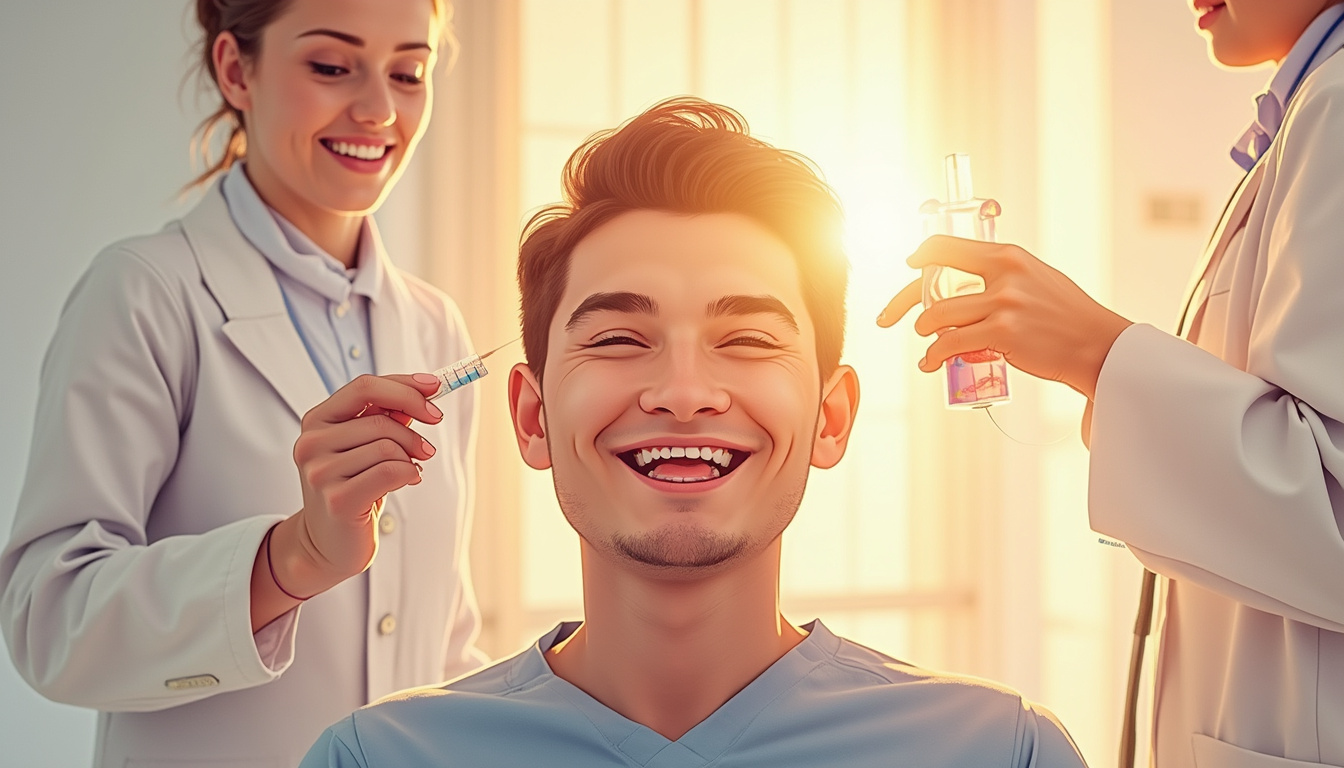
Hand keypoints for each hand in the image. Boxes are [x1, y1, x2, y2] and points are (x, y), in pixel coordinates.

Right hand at [279, 373, 443, 595]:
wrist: (329, 542)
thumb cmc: (353, 487)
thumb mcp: (365, 445)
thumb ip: (387, 415)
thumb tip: (426, 389)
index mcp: (317, 420)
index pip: (364, 387)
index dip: (405, 387)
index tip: (436, 390)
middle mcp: (312, 443)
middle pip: (381, 419)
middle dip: (414, 433)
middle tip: (428, 449)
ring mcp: (320, 472)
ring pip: (388, 446)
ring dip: (410, 458)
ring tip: (410, 469)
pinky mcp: (337, 499)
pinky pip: (390, 471)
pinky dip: (409, 473)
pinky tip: (408, 480)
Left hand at [875, 235, 1131, 399]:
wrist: (1100, 347)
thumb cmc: (1068, 317)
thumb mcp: (1037, 279)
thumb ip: (1003, 275)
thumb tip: (966, 281)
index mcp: (1009, 256)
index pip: (950, 245)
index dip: (923, 254)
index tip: (911, 265)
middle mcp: (1004, 274)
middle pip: (933, 281)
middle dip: (902, 301)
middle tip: (886, 316)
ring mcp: (1003, 303)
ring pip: (938, 316)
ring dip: (924, 333)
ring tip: (927, 346)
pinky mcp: (1003, 333)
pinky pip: (951, 344)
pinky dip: (934, 356)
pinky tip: (931, 363)